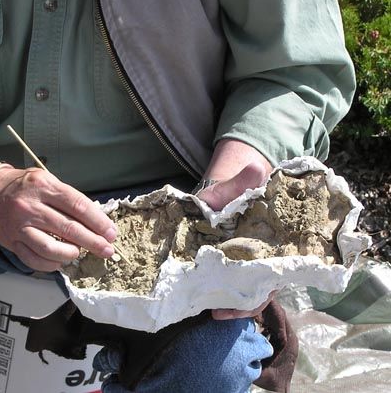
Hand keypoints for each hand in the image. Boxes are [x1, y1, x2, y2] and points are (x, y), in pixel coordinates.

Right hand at [0, 167, 116, 271]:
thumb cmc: (23, 187)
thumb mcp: (46, 181)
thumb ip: (69, 199)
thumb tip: (96, 221)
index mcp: (43, 186)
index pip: (78, 206)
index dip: (98, 222)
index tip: (110, 232)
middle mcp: (30, 206)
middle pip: (69, 228)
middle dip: (93, 242)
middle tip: (107, 249)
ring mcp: (19, 226)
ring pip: (50, 248)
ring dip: (71, 254)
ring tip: (79, 253)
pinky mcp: (11, 242)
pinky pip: (34, 260)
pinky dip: (52, 264)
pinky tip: (60, 260)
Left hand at [197, 139, 273, 318]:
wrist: (218, 198)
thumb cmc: (230, 195)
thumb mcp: (234, 189)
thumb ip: (243, 183)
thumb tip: (255, 168)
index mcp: (268, 244)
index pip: (275, 272)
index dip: (265, 287)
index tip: (250, 297)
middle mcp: (261, 261)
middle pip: (259, 291)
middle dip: (242, 305)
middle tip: (220, 312)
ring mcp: (243, 267)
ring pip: (242, 294)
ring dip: (229, 305)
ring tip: (212, 312)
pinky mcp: (226, 269)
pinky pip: (225, 289)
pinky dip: (217, 297)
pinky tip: (204, 304)